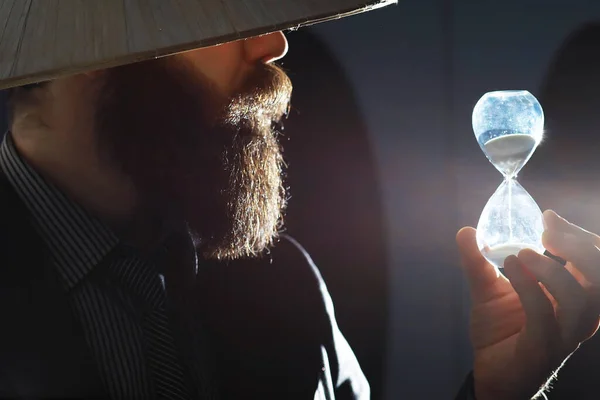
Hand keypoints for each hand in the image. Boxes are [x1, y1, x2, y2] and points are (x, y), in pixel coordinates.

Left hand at [456, 210, 599, 399]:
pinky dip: (529, 287)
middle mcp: (577, 315)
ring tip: (519, 254)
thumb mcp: (487, 289)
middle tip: (546, 233)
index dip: (580, 237)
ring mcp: (563, 333)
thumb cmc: (500, 331)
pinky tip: (509, 268)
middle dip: (579, 248)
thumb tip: (466, 230)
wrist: (490, 373)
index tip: (549, 218)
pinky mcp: (543, 348)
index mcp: (573, 296)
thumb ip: (478, 261)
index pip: (596, 262)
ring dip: (553, 269)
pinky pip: (544, 315)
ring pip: (581, 298)